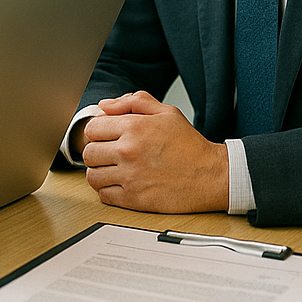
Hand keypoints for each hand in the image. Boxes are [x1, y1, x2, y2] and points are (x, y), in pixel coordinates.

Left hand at [81, 91, 228, 212]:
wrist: (212, 175)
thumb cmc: (190, 145)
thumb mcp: (166, 112)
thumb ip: (133, 102)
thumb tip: (105, 105)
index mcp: (133, 128)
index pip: (91, 129)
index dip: (98, 132)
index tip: (106, 137)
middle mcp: (127, 152)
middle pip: (89, 153)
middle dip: (97, 152)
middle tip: (109, 154)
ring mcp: (130, 177)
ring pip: (92, 176)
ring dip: (100, 173)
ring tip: (113, 170)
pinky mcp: (135, 199)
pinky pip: (104, 196)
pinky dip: (107, 191)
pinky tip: (120, 184)